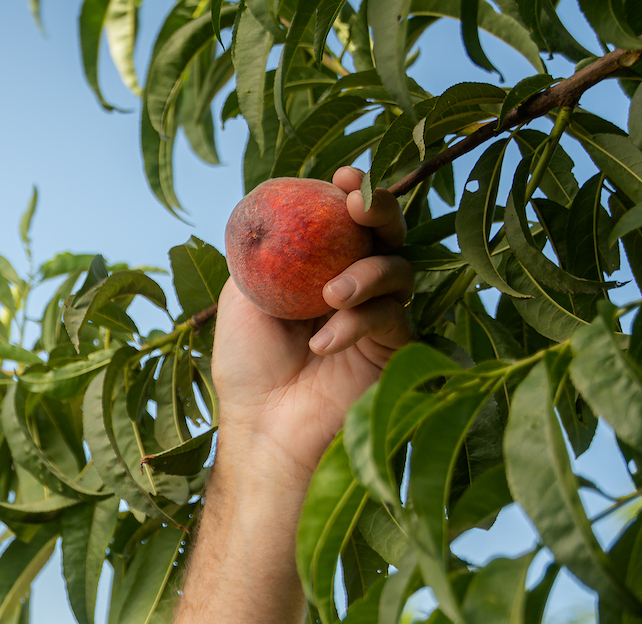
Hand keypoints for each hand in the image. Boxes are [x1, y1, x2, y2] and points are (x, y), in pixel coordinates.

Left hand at [211, 165, 413, 491]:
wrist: (263, 429)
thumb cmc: (248, 369)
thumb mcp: (244, 299)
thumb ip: (265, 253)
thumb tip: (275, 207)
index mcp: (318, 268)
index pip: (345, 219)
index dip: (352, 192)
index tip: (343, 176)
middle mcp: (355, 285)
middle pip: (386, 232)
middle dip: (380, 209)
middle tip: (360, 203)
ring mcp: (379, 314)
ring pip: (398, 269)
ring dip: (366, 273)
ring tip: (331, 295)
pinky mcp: (395, 347)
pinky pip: (392, 316)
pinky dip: (358, 322)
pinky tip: (323, 344)